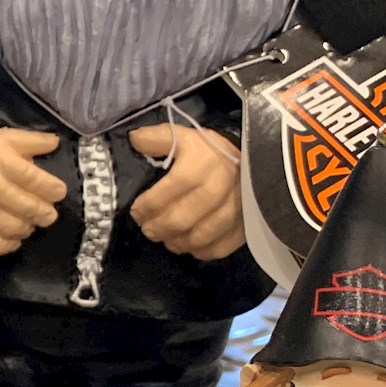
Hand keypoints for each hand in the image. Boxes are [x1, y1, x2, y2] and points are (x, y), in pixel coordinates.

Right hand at [0, 129, 64, 255]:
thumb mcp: (9, 138)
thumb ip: (34, 140)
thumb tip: (55, 143)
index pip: (27, 175)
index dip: (48, 187)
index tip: (60, 193)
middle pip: (17, 202)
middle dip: (39, 212)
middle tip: (50, 215)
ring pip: (3, 224)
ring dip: (24, 228)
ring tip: (32, 225)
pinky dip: (5, 244)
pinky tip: (16, 239)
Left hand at [127, 125, 244, 261]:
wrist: (251, 156)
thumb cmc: (208, 149)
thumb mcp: (183, 136)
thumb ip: (156, 138)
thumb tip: (134, 140)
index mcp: (201, 164)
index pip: (167, 191)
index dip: (148, 206)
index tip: (137, 212)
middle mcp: (219, 188)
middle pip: (181, 219)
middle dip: (158, 228)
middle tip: (148, 229)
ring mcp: (236, 208)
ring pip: (200, 237)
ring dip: (177, 242)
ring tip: (166, 239)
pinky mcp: (246, 223)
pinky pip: (221, 246)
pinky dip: (202, 251)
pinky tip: (191, 246)